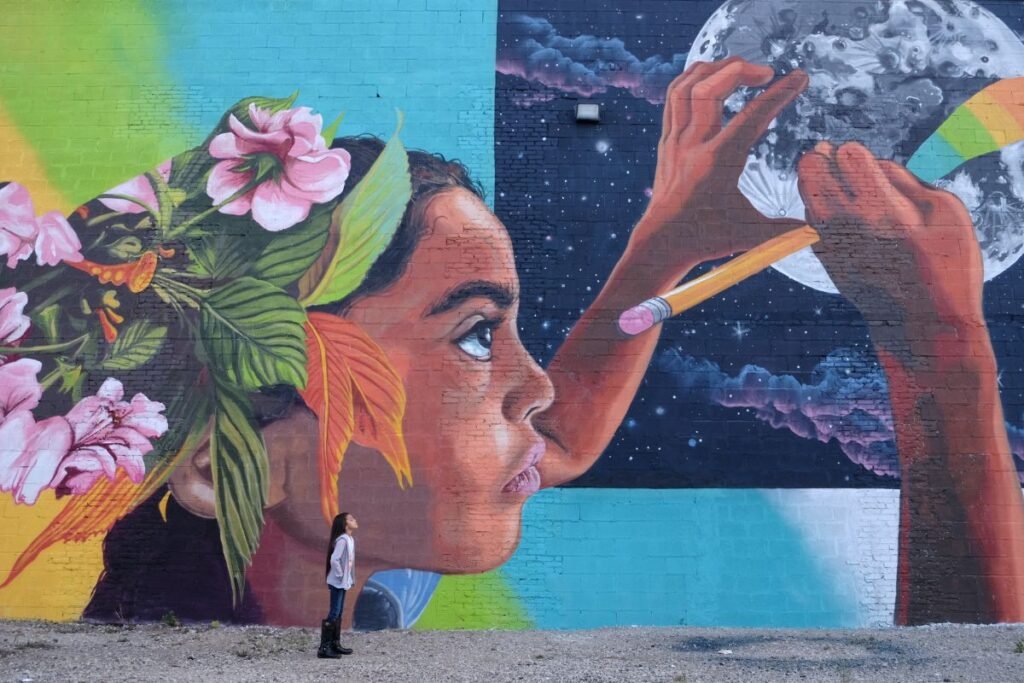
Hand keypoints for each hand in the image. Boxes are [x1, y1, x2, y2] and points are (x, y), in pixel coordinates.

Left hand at [632, 57, 808, 265]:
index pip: (752, 117)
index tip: (800, 77)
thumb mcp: (750, 234)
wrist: (660, 244)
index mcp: (717, 164)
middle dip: (741, 70)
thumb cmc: (707, 239)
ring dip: (714, 69)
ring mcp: (676, 141)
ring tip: (741, 70)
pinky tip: (713, 78)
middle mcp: (693, 146)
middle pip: (709, 89)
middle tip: (767, 73)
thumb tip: (820, 229)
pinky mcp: (667, 141)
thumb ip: (786, 230)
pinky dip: (693, 79)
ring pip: (686, 87)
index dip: (779, 94)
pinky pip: (674, 96)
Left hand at [797, 142, 984, 343]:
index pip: (847, 154)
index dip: (854, 151)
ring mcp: (829, 241)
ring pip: (805, 193)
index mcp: (880, 207)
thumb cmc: (946, 265)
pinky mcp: (823, 257)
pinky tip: (842, 212)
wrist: (922, 324)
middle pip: (811, 168)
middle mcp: (846, 222)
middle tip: (833, 156)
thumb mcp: (946, 212)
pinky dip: (820, 209)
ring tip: (840, 184)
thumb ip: (907, 181)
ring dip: (817, 182)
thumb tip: (876, 164)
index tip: (864, 160)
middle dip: (822, 157)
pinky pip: (811, 219)